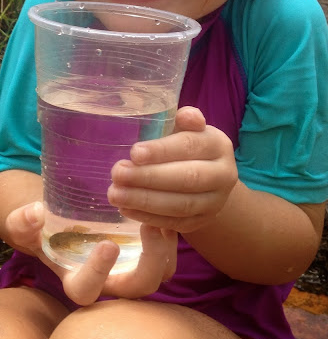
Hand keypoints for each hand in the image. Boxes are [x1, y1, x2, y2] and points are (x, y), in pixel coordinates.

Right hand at [5, 202, 176, 305]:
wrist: (61, 224)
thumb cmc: (41, 231)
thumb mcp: (23, 226)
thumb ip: (22, 223)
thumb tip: (35, 212)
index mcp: (78, 282)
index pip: (87, 291)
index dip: (98, 273)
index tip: (107, 245)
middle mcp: (109, 282)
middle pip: (138, 288)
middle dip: (149, 262)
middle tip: (150, 227)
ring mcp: (132, 269)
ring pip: (161, 272)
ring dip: (166, 249)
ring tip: (162, 216)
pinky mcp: (148, 253)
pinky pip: (169, 253)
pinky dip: (171, 234)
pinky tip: (165, 206)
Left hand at [107, 106, 237, 233]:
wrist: (207, 177)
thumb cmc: (186, 146)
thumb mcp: (186, 128)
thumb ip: (183, 121)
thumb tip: (185, 116)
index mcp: (218, 144)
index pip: (189, 146)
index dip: (161, 150)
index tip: (133, 153)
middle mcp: (223, 174)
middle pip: (187, 178)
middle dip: (148, 177)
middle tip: (117, 174)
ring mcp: (215, 202)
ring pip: (180, 205)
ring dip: (144, 200)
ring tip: (115, 194)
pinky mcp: (202, 222)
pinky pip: (175, 223)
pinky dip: (148, 217)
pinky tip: (126, 208)